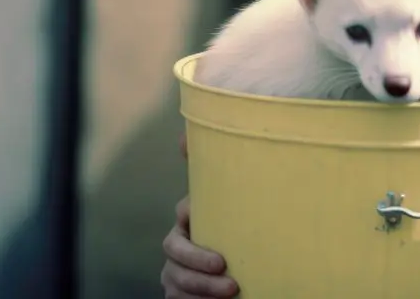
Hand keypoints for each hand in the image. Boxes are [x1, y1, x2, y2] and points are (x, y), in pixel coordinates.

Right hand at [161, 134, 239, 297]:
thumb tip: (183, 137)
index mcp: (191, 218)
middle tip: (226, 270)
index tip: (209, 226)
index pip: (183, 214)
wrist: (244, 270)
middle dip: (197, 262)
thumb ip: (220, 168)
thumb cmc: (241, 227)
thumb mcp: (236, 199)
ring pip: (175, 280)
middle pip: (175, 252)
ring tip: (231, 291)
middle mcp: (179, 246)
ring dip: (200, 288)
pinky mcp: (180, 294)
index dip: (191, 219)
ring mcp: (176, 273)